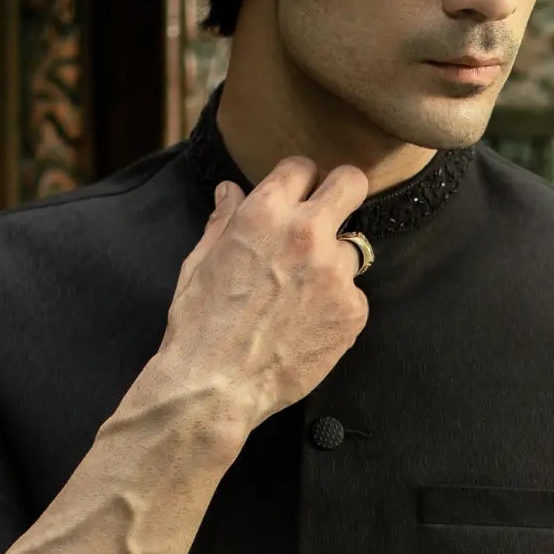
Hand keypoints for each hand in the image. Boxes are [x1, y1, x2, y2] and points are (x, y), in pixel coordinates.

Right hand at [156, 157, 372, 436]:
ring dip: (333, 263)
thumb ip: (223, 220)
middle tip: (331, 212)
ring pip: (352, 248)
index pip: (303, 167)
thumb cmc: (199, 325)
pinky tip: (308, 326)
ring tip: (304, 295)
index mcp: (265, 213)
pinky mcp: (352, 311)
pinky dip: (337, 307)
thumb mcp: (200, 262)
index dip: (300, 180)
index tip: (299, 194)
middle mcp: (306, 234)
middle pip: (351, 183)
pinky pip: (353, 296)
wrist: (215, 386)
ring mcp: (335, 273)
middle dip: (342, 191)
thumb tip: (230, 191)